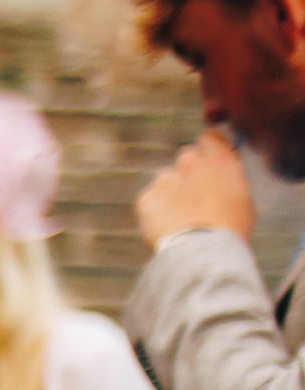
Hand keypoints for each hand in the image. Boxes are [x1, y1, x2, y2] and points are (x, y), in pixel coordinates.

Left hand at [137, 133, 255, 255]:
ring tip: (183, 218)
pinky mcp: (147, 198)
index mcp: (219, 160)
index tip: (210, 159)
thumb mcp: (242, 198)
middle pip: (186, 158)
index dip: (209, 148)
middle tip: (196, 197)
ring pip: (166, 180)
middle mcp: (190, 163)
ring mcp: (166, 180)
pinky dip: (155, 210)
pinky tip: (167, 226)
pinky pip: (150, 199)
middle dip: (190, 173)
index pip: (209, 138)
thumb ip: (228, 178)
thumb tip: (221, 174)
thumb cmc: (230, 229)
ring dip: (172, 193)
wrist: (204, 251)